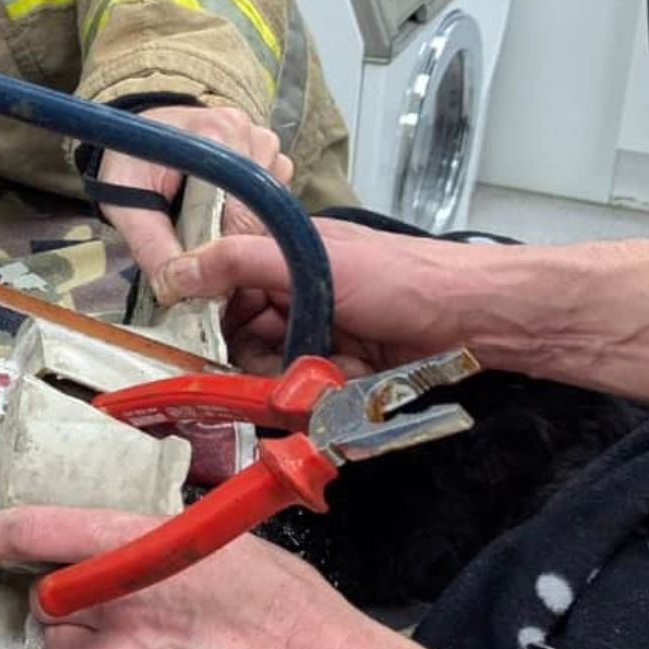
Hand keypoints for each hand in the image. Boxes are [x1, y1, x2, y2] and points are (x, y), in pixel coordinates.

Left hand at [0, 506, 385, 648]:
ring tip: (124, 641)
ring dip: (75, 641)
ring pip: (55, 647)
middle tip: (102, 599)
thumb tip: (120, 545)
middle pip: (45, 598)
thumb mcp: (218, 543)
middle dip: (63, 596)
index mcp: (135, 550)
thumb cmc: (283, 603)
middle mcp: (113, 606)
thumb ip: (154, 543)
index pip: (38, 532)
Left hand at [97, 106, 293, 291]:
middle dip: (231, 241)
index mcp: (219, 134)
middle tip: (199, 256)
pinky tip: (219, 210)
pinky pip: (273, 199)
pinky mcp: (269, 154)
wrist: (138, 135)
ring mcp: (264, 141)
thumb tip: (175, 291)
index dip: (223, 250)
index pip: (243, 212)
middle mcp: (250, 134)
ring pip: (271, 209)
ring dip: (240, 227)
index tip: (204, 275)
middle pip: (261, 213)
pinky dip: (249, 214)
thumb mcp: (127, 206)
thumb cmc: (129, 165)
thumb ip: (152, 247)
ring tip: (203, 224)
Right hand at [151, 217, 492, 374]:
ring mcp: (320, 332)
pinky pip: (310, 392)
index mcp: (280, 255)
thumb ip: (236, 262)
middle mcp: (294, 294)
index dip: (208, 317)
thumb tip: (171, 273)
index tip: (198, 345)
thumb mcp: (309, 260)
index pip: (220, 289)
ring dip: (296, 380)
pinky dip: (328, 392)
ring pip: (275, 372)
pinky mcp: (343, 368)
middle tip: (273, 371)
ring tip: (329, 370)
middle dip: (256, 361)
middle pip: (243, 339)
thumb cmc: (399, 276)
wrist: (477, 317)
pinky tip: (355, 379)